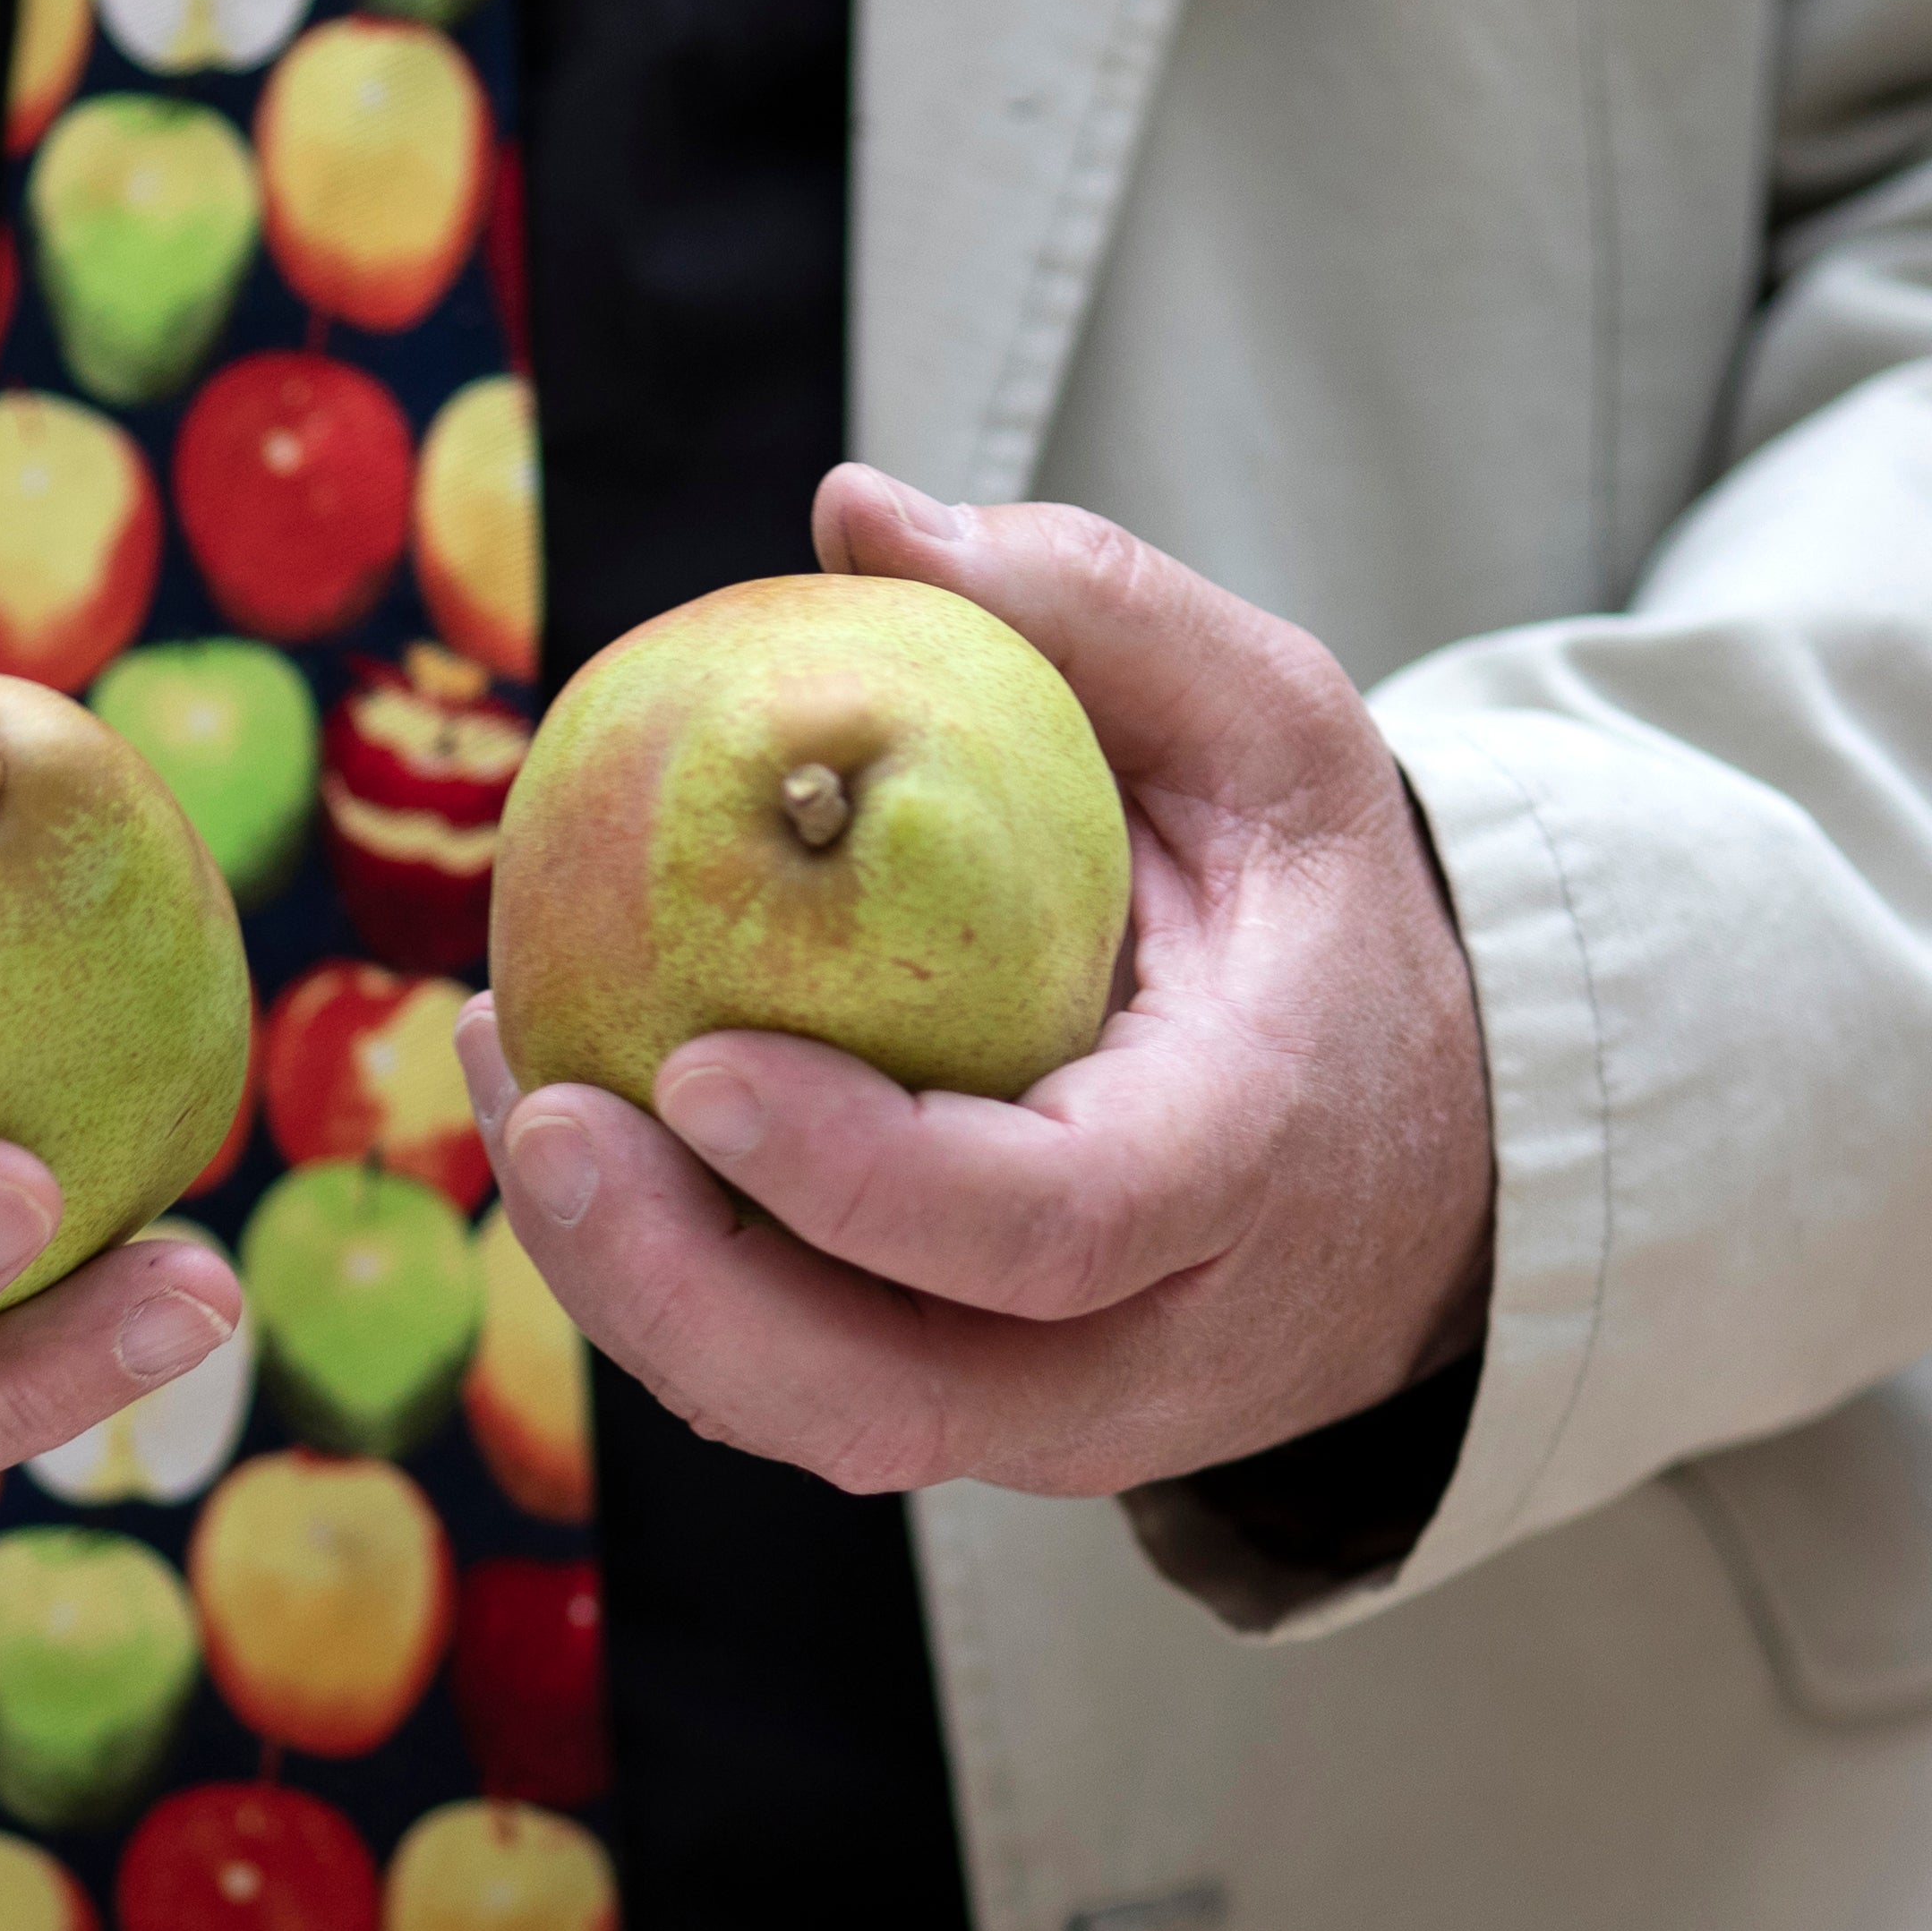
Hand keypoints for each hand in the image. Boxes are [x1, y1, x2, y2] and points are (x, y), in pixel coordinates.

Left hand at [455, 469, 1491, 1500]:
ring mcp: (1044, 1418)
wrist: (1423, 1165)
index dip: (862, 1175)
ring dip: (623, 1277)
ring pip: (801, 1416)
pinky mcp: (956, 1417)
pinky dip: (648, 1273)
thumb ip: (1098, 613)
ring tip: (508, 1070)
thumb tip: (857, 513)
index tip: (698, 1062)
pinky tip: (552, 1104)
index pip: (1051, 1228)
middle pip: (887, 1398)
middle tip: (541, 1116)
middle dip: (677, 1285)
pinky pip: (776, 1383)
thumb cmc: (1320, 923)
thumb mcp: (1277, 737)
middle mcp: (1145, 1346)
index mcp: (1244, 1169)